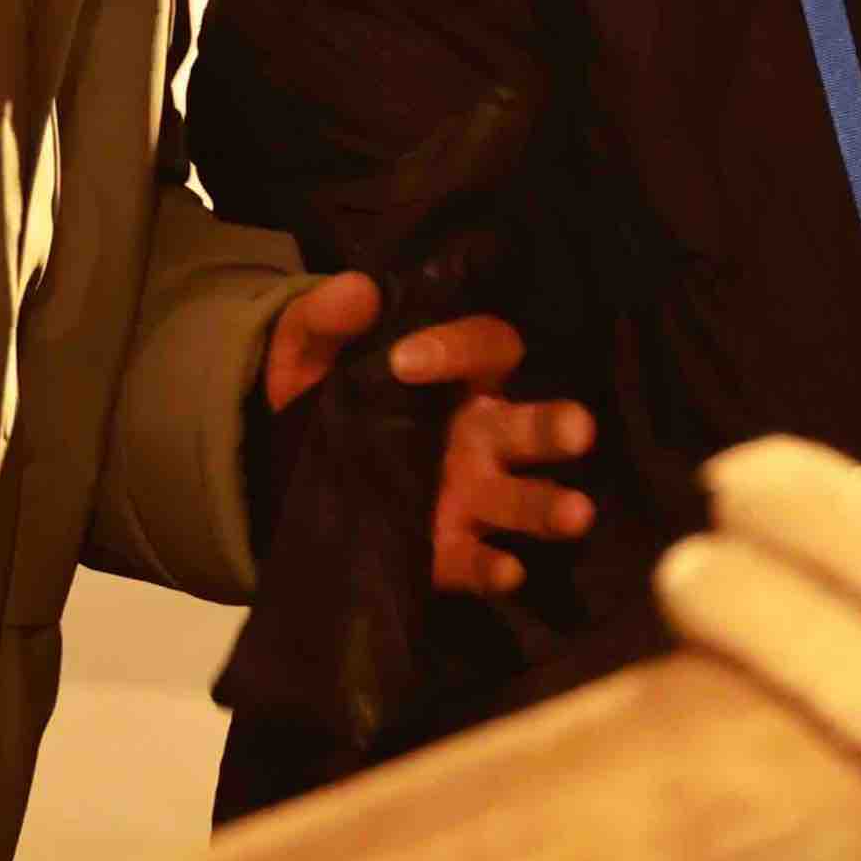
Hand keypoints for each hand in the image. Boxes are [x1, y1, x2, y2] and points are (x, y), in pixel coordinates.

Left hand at [261, 275, 600, 599]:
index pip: (486, 349)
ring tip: (576, 513)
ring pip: (521, 498)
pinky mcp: (446, 552)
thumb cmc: (320, 393)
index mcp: (458, 379)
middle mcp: (480, 435)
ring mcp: (469, 496)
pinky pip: (477, 562)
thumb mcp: (309, 348)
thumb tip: (359, 290)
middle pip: (530, 426)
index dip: (455, 349)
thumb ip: (326, 318)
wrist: (280, 472)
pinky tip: (506, 571)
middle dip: (554, 428)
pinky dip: (493, 568)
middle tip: (579, 430)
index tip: (404, 361)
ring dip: (549, 504)